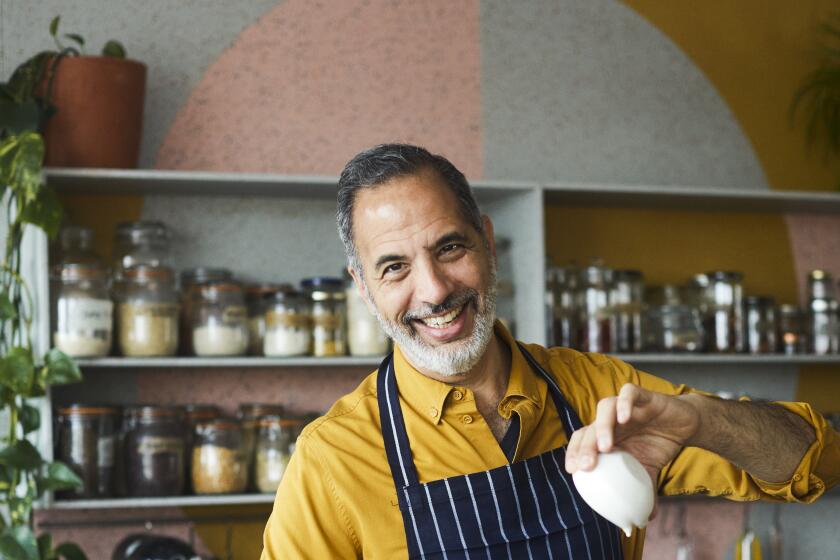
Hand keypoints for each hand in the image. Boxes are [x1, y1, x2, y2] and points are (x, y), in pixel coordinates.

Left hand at [565, 384, 700, 487]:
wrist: (685, 425)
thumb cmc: (658, 445)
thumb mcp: (649, 471)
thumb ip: (644, 492)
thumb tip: (644, 520)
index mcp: (607, 437)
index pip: (582, 440)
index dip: (574, 453)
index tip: (573, 471)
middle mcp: (611, 420)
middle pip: (590, 427)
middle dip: (585, 446)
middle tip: (586, 465)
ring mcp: (625, 406)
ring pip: (604, 407)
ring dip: (602, 426)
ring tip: (606, 446)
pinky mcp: (643, 396)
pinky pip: (629, 393)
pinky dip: (624, 402)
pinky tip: (625, 417)